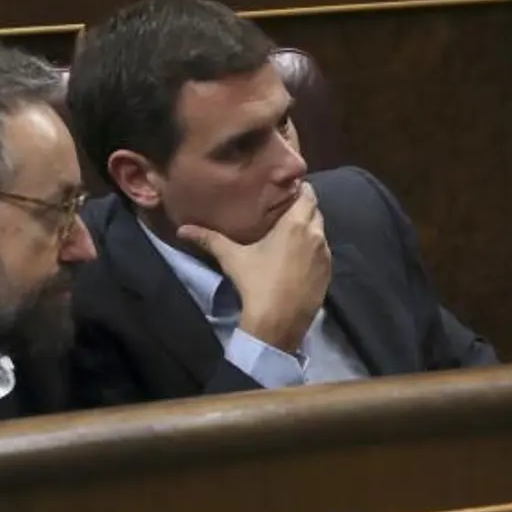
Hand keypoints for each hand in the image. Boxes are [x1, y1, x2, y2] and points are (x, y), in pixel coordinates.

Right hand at [177, 183, 329, 353]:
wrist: (277, 323)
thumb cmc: (256, 284)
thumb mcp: (232, 258)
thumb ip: (208, 238)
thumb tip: (182, 229)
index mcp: (296, 224)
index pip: (308, 193)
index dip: (299, 189)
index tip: (285, 189)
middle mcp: (316, 235)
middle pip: (315, 211)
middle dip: (302, 208)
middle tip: (283, 210)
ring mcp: (325, 255)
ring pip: (320, 232)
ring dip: (309, 229)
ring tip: (290, 233)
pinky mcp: (328, 273)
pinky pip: (323, 253)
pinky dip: (313, 250)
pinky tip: (297, 257)